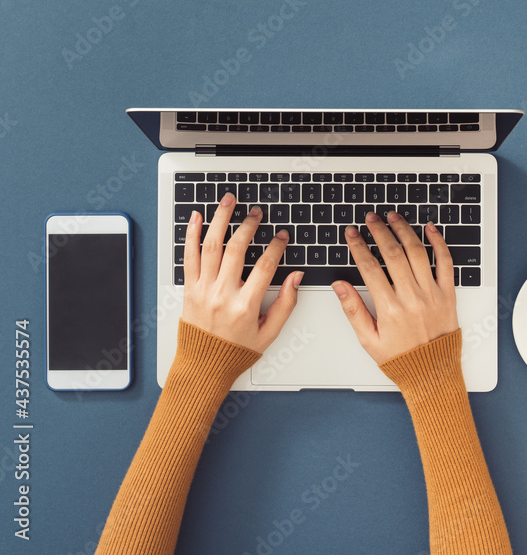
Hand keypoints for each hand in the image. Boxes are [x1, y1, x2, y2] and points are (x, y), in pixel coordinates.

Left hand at [182, 193, 303, 353]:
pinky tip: (196, 217)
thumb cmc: (236, 351)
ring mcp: (203, 289)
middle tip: (257, 213)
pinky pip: (188, 256)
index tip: (282, 236)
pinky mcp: (189, 288)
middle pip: (237, 249)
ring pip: (211, 245)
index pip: (265, 267)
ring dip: (220, 219)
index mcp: (244, 306)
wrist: (203, 366)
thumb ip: (286, 304)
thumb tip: (296, 277)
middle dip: (249, 225)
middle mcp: (222, 294)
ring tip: (228, 201)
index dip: (276, 247)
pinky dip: (191, 234)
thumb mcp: (268, 333)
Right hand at [332, 211, 458, 364]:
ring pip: (418, 252)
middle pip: (393, 254)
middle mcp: (412, 298)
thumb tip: (339, 286)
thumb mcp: (369, 340)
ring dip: (404, 231)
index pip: (370, 268)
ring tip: (393, 217)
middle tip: (371, 218)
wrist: (432, 373)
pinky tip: (429, 229)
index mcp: (390, 309)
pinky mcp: (448, 294)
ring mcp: (432, 294)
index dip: (359, 247)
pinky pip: (445, 262)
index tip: (352, 234)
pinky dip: (438, 243)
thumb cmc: (401, 358)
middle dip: (379, 231)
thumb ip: (353, 310)